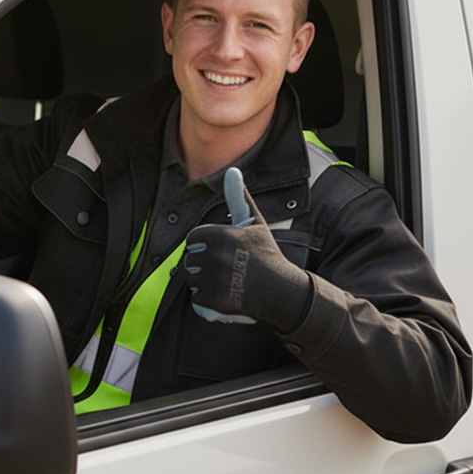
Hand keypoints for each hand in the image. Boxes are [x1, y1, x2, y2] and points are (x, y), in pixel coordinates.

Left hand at [184, 168, 311, 331]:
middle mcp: (216, 256)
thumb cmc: (267, 254)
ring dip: (205, 284)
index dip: (206, 246)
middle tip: (229, 270)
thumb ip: (238, 197)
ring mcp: (215, 280)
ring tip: (228, 283)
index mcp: (221, 235)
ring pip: (192, 280)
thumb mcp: (254, 223)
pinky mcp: (215, 302)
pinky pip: (196, 300)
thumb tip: (233, 170)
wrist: (282, 292)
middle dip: (205, 266)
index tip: (224, 252)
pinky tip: (228, 298)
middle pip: (190, 260)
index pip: (192, 239)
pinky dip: (208, 303)